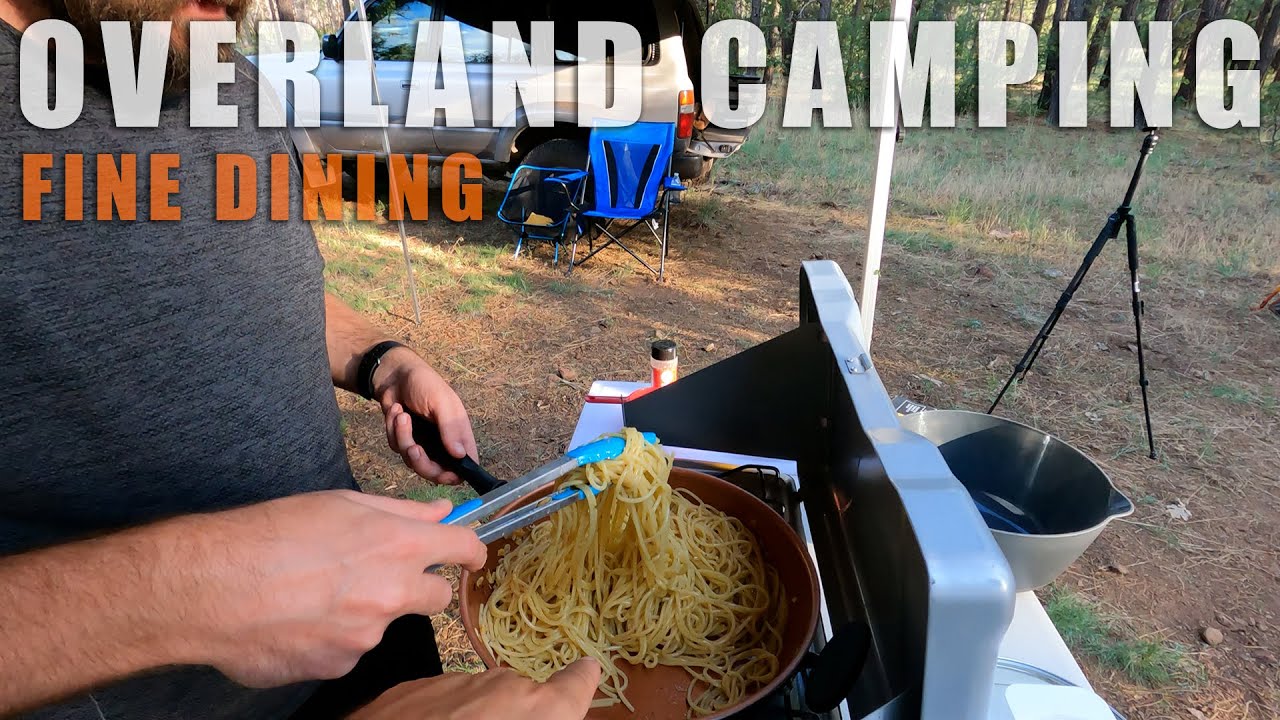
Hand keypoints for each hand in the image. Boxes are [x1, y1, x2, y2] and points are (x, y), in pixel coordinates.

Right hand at [183, 490, 486, 686]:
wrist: (213, 588)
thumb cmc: (271, 535)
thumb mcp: (340, 504)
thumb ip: (400, 511)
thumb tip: (440, 512)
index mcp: (400, 546)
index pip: (463, 549)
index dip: (470, 550)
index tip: (468, 553)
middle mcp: (393, 594)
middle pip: (435, 596)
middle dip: (417, 585)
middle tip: (376, 572)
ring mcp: (368, 636)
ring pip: (381, 622)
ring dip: (360, 610)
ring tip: (309, 593)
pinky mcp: (340, 666)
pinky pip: (346, 650)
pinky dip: (328, 636)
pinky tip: (294, 619)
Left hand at [349, 659, 601, 719]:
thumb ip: (551, 709)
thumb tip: (570, 686)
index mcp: (543, 709)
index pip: (577, 684)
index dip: (580, 681)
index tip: (585, 672)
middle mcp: (505, 686)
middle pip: (519, 697)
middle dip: (511, 716)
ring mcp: (457, 682)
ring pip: (474, 699)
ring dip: (470, 718)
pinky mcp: (414, 687)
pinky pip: (437, 701)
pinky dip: (436, 718)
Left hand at [374, 347, 477, 484]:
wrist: (394, 375)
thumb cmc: (424, 383)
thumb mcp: (441, 402)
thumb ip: (451, 428)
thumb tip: (460, 455)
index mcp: (459, 434)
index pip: (466, 465)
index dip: (455, 475)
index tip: (442, 473)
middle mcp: (443, 443)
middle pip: (436, 472)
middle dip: (421, 462)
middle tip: (413, 448)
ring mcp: (423, 444)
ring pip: (412, 461)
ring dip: (403, 437)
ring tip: (402, 414)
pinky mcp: (404, 441)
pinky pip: (397, 448)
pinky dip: (393, 430)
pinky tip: (396, 411)